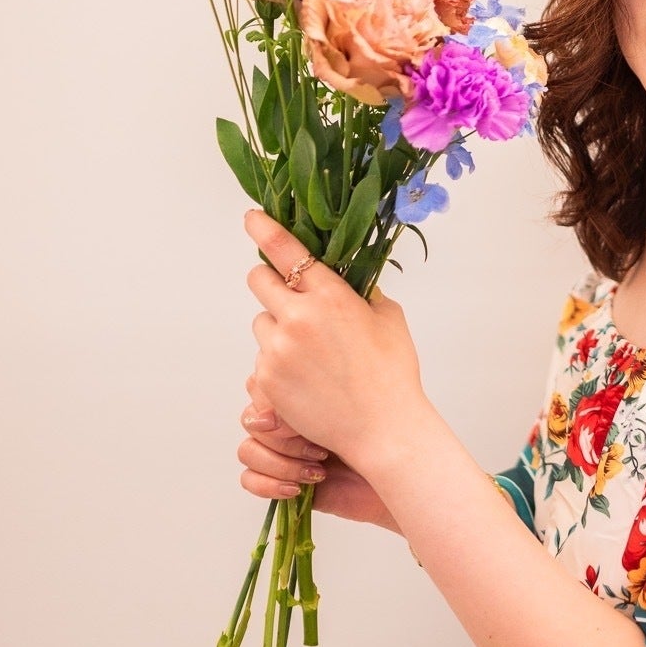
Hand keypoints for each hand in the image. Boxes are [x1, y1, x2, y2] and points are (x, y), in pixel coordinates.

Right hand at [238, 373, 398, 531]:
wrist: (402, 476)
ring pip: (247, 450)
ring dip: (281, 463)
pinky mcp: (281, 480)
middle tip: (322, 446)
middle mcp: (290, 418)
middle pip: (250, 418)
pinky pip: (248, 479)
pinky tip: (299, 488)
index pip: (261, 383)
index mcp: (304, 389)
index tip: (309, 415)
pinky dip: (269, 484)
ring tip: (318, 469)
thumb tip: (272, 411)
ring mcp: (284, 449)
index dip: (277, 402)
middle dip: (284, 436)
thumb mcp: (350, 400)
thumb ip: (312, 389)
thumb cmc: (388, 433)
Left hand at [243, 207, 428, 466]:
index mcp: (331, 296)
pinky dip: (277, 363)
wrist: (383, 428)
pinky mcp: (267, 379)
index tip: (252, 217)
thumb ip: (362, 292)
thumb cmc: (393, 373)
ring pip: (261, 322)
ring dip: (277, 328)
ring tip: (310, 354)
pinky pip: (261, 358)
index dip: (265, 230)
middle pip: (258, 280)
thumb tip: (349, 277)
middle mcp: (298, 318)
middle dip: (270, 282)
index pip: (287, 251)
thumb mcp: (389, 318)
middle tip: (289, 297)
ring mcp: (278, 350)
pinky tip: (306, 378)